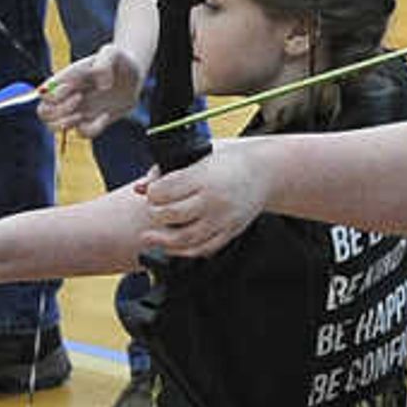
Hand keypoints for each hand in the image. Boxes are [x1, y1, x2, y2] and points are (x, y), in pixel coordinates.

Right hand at [38, 43, 144, 137]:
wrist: (133, 76)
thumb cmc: (118, 61)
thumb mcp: (112, 53)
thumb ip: (104, 62)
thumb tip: (102, 83)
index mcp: (66, 79)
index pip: (44, 92)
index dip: (53, 95)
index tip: (73, 88)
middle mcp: (67, 96)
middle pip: (43, 112)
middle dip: (56, 112)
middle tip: (78, 100)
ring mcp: (77, 111)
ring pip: (53, 126)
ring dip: (65, 124)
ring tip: (81, 114)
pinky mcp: (91, 122)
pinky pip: (82, 134)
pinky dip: (92, 128)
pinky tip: (105, 116)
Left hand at [138, 147, 268, 258]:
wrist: (265, 172)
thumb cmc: (229, 160)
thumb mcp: (199, 155)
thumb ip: (167, 170)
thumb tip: (141, 187)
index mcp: (204, 177)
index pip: (165, 191)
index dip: (152, 193)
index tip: (151, 192)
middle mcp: (214, 200)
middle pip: (171, 215)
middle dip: (155, 214)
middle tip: (152, 210)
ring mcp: (223, 219)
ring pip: (185, 238)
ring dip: (163, 240)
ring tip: (150, 237)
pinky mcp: (230, 232)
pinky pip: (203, 249)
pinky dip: (184, 251)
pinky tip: (173, 247)